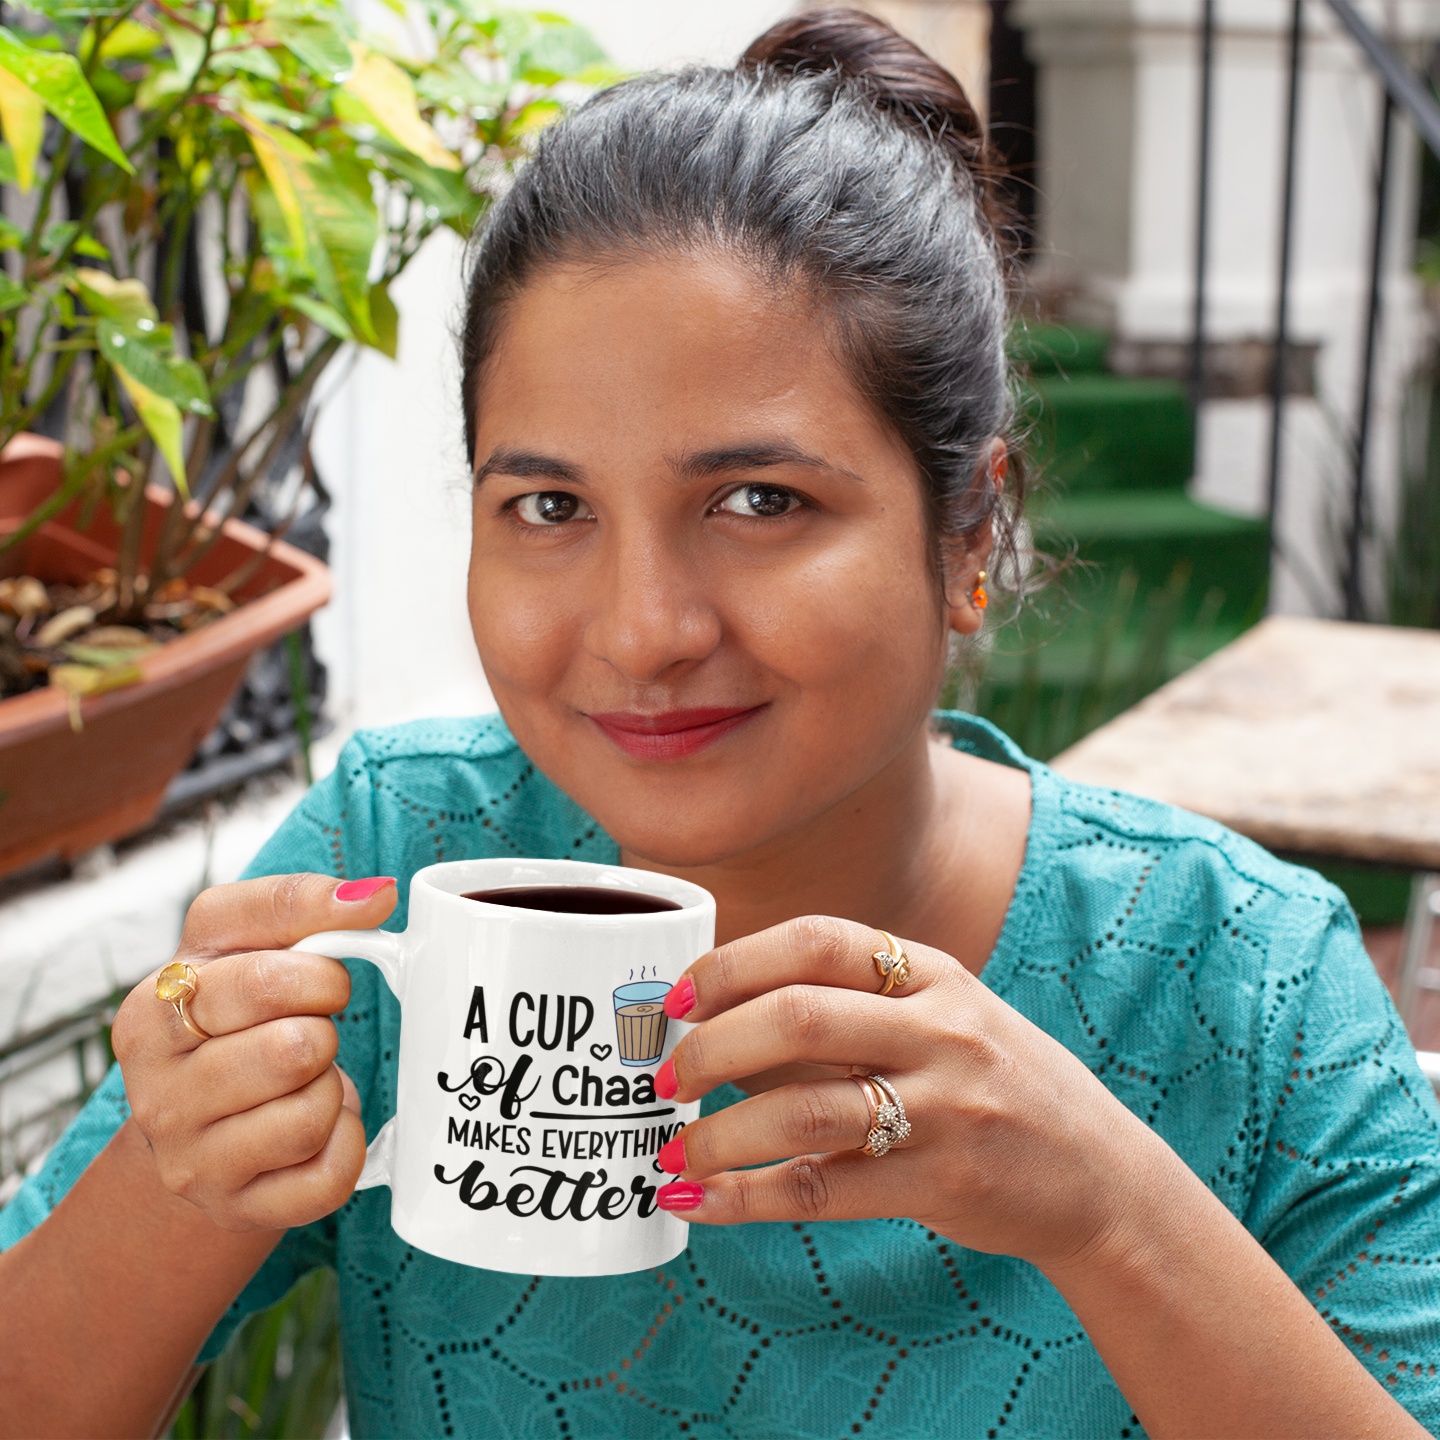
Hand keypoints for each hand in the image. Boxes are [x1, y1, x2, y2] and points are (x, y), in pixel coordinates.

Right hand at [110, 872, 397, 1232]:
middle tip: (311, 1028)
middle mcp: (157, 1092)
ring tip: (303, 1080)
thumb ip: (299, 906)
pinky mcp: (238, 1209)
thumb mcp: (241, 946)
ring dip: (330, 1087)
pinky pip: (329, 1173)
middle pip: (294, 1046)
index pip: (261, 973)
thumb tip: (376, 894)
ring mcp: (193, 1160)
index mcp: (150, 1011)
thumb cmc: (233, 1019)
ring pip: (313, 1112)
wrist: (199, 1129)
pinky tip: (316, 1128)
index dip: (318, 969)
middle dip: (324, 1027)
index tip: (329, 974)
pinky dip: (344, 1143)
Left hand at [652, 915, 1162, 1270]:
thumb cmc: (993, 1082)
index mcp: (932, 973)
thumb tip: (723, 1018)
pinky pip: (824, 1190)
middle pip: (799, 1017)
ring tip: (673, 1153)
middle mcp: (940, 1028)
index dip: (733, 964)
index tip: (677, 998)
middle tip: (666, 1078)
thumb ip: (851, 1007)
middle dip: (712, 1047)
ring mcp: (946, 1106)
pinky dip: (748, 1198)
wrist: (1101, 1173)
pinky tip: (702, 1203)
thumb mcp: (942, 1017)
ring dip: (720, 1134)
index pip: (816, 942)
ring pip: (805, 1110)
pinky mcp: (943, 1182)